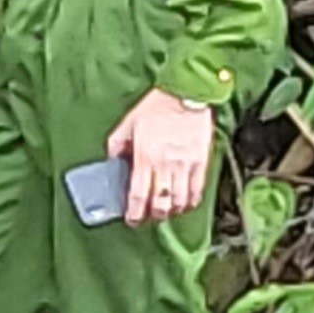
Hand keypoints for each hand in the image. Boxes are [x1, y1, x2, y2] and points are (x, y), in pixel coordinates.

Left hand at [106, 88, 217, 224]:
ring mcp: (185, 164)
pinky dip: (190, 202)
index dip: (134, 213)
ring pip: (178, 200)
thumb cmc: (155, 106)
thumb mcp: (127, 123)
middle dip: (152, 216)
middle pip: (159, 203)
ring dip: (171, 211)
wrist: (186, 93)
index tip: (132, 220)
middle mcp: (165, 164)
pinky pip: (197, 190)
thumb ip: (116, 145)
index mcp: (144, 156)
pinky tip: (184, 204)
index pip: (138, 195)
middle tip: (148, 217)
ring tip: (165, 212)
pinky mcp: (201, 161)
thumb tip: (112, 162)